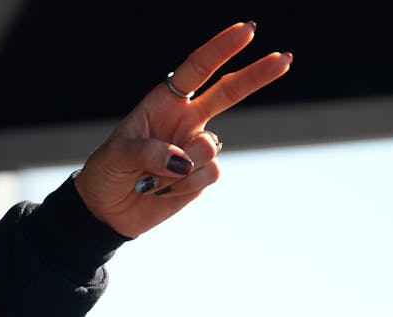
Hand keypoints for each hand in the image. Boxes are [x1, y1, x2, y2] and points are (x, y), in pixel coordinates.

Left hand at [74, 21, 291, 237]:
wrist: (107, 210)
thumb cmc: (107, 172)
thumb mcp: (117, 154)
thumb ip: (148, 152)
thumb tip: (183, 162)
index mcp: (165, 102)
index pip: (197, 69)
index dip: (222, 49)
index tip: (248, 30)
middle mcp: (186, 119)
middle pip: (229, 92)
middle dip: (257, 75)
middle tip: (284, 58)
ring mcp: (195, 149)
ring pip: (210, 146)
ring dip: (183, 164)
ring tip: (151, 177)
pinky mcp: (201, 177)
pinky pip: (209, 174)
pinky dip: (185, 185)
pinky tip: (164, 190)